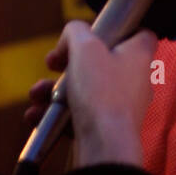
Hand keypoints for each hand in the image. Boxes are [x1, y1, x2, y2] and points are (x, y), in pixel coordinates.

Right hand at [25, 21, 157, 167]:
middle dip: (67, 64)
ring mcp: (121, 106)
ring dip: (54, 90)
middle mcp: (135, 79)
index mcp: (139, 55)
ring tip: (36, 95)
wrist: (104, 145)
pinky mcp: (106, 128)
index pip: (139, 33)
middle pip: (101, 62)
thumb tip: (71, 38)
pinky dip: (57, 113)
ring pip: (85, 89)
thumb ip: (76, 31)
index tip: (94, 33)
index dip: (118, 29)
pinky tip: (36, 115)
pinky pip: (79, 114)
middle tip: (51, 64)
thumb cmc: (101, 90)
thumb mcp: (85, 47)